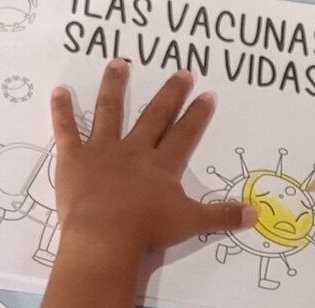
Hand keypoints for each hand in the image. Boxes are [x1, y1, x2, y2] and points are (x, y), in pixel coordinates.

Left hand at [51, 60, 254, 253]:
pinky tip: (59, 91)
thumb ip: (222, 216)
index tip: (206, 95)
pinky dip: (61, 110)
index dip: (197, 115)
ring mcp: (103, 151)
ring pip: (110, 111)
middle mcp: (135, 151)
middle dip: (169, 94)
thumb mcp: (191, 223)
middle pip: (155, 116)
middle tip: (181, 73)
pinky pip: (66, 130)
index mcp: (162, 165)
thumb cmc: (147, 230)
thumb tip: (255, 214)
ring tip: (120, 63)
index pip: (184, 134)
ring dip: (115, 86)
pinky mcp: (75, 158)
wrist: (106, 236)